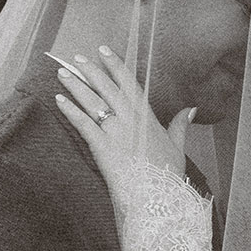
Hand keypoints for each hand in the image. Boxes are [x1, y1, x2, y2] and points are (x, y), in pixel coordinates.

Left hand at [55, 46, 194, 209]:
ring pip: (93, 102)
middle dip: (91, 71)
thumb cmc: (168, 176)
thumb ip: (180, 126)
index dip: (116, 66)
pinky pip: (83, 124)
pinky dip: (70, 110)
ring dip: (76, 86)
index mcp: (147, 118)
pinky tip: (59, 99)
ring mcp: (116, 132)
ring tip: (63, 73)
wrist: (158, 199)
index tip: (105, 51)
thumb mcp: (178, 148)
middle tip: (77, 57)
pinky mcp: (102, 147)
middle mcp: (130, 120)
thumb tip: (191, 109)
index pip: (130, 84)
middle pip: (108, 89)